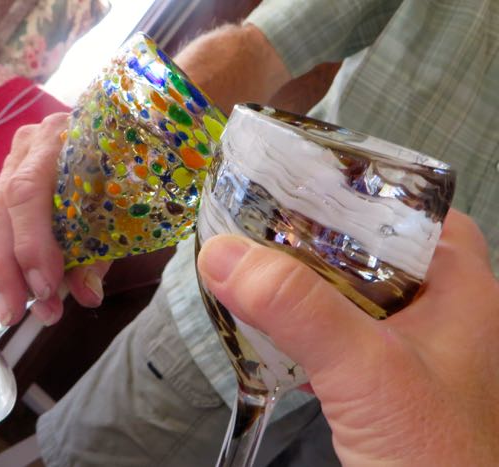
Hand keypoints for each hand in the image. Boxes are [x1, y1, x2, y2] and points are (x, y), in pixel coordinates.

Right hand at [0, 113, 110, 325]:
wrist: (122, 136)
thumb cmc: (126, 168)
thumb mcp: (123, 206)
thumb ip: (100, 250)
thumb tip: (87, 297)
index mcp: (61, 138)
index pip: (28, 192)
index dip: (32, 244)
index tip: (45, 287)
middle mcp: (30, 145)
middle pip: (1, 208)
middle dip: (6, 268)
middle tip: (15, 314)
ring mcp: (15, 160)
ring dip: (2, 271)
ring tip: (16, 312)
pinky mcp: (9, 180)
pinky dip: (6, 260)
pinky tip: (15, 290)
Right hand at [197, 210, 498, 465]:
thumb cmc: (432, 452)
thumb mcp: (367, 369)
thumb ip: (298, 308)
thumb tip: (220, 252)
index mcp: (459, 284)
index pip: (412, 205)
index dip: (358, 182)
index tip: (298, 171)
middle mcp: (436, 305)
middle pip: (370, 242)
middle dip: (314, 225)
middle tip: (258, 204)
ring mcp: (405, 342)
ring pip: (346, 284)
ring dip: (299, 271)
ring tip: (249, 246)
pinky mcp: (376, 373)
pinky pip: (332, 324)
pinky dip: (297, 312)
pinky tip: (262, 307)